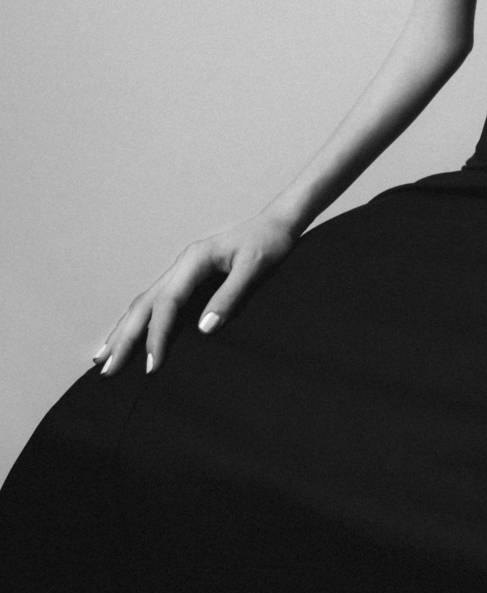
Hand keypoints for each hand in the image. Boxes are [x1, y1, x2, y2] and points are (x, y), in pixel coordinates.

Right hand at [91, 210, 297, 375]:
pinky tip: (129, 334)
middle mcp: (183, 264)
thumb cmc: (269, 243)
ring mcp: (183, 269)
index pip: (167, 302)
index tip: (152, 365)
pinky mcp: (188, 276)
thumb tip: (204, 329)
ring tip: (103, 356)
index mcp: (195, 260)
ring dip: (124, 329)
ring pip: (145, 301)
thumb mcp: (255, 267)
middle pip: (145, 303)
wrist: (277, 223)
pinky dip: (138, 320)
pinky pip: (156, 300)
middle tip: (107, 369)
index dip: (157, 335)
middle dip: (125, 336)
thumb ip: (230, 296)